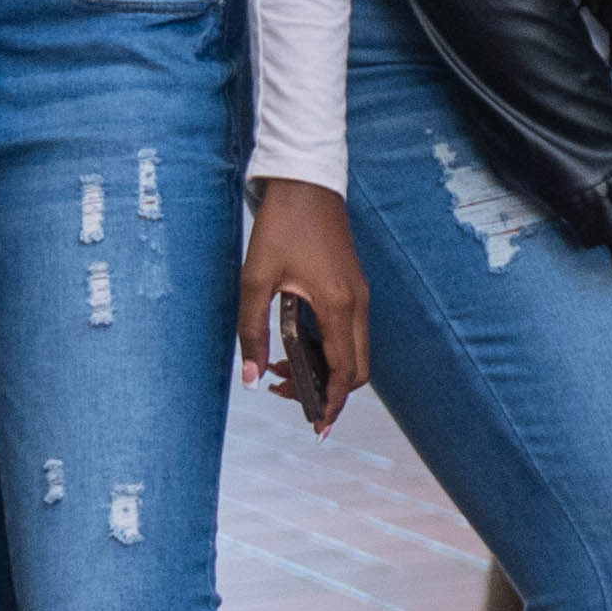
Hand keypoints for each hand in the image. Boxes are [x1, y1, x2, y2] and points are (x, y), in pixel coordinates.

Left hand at [237, 182, 367, 437]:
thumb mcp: (255, 279)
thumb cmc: (280, 227)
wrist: (305, 183)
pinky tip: (298, 346)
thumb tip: (251, 377)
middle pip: (358, 369)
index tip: (318, 427)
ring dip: (328, 370)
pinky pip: (351, 333)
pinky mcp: (354, 287)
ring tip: (284, 370)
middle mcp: (357, 304)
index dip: (332, 403)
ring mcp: (360, 295)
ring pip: (356, 352)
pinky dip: (331, 350)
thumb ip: (253, 331)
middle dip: (329, 391)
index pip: (345, 371)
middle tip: (288, 394)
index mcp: (337, 305)